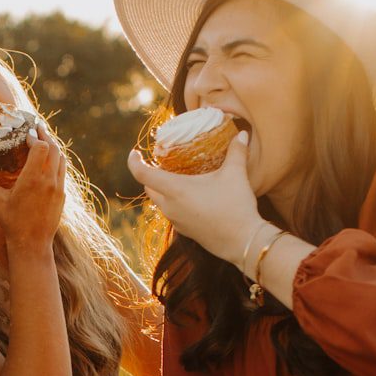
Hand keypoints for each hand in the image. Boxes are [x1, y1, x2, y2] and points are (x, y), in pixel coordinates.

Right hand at [0, 124, 65, 251]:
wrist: (32, 243)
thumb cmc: (11, 222)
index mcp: (33, 179)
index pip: (42, 147)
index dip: (35, 137)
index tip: (27, 133)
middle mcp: (49, 181)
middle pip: (54, 148)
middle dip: (46, 136)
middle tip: (37, 128)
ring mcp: (58, 188)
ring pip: (61, 158)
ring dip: (53, 147)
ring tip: (43, 140)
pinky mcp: (62, 195)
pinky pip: (62, 171)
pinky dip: (56, 160)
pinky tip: (48, 160)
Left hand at [128, 130, 264, 266]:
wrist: (242, 242)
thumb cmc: (235, 206)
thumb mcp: (236, 174)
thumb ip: (236, 151)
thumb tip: (242, 133)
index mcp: (175, 190)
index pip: (142, 174)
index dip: (133, 162)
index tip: (134, 153)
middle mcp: (169, 206)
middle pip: (149, 187)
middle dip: (151, 174)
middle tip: (164, 162)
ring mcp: (175, 220)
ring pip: (159, 201)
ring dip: (163, 189)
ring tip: (179, 177)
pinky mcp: (183, 230)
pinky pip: (171, 212)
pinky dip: (173, 201)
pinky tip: (190, 196)